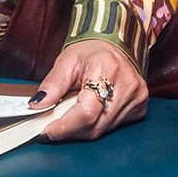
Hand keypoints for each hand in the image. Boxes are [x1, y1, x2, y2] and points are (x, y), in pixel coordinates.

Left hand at [28, 40, 146, 141]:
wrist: (116, 45)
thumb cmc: (91, 51)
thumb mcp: (67, 61)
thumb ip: (52, 84)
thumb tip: (38, 105)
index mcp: (108, 69)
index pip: (86, 111)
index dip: (65, 126)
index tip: (47, 131)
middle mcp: (127, 85)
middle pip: (94, 125)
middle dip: (70, 129)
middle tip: (54, 124)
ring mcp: (137, 98)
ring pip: (102, 130)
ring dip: (82, 129)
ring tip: (71, 114)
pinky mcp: (140, 107)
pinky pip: (112, 127)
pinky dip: (96, 125)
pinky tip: (90, 113)